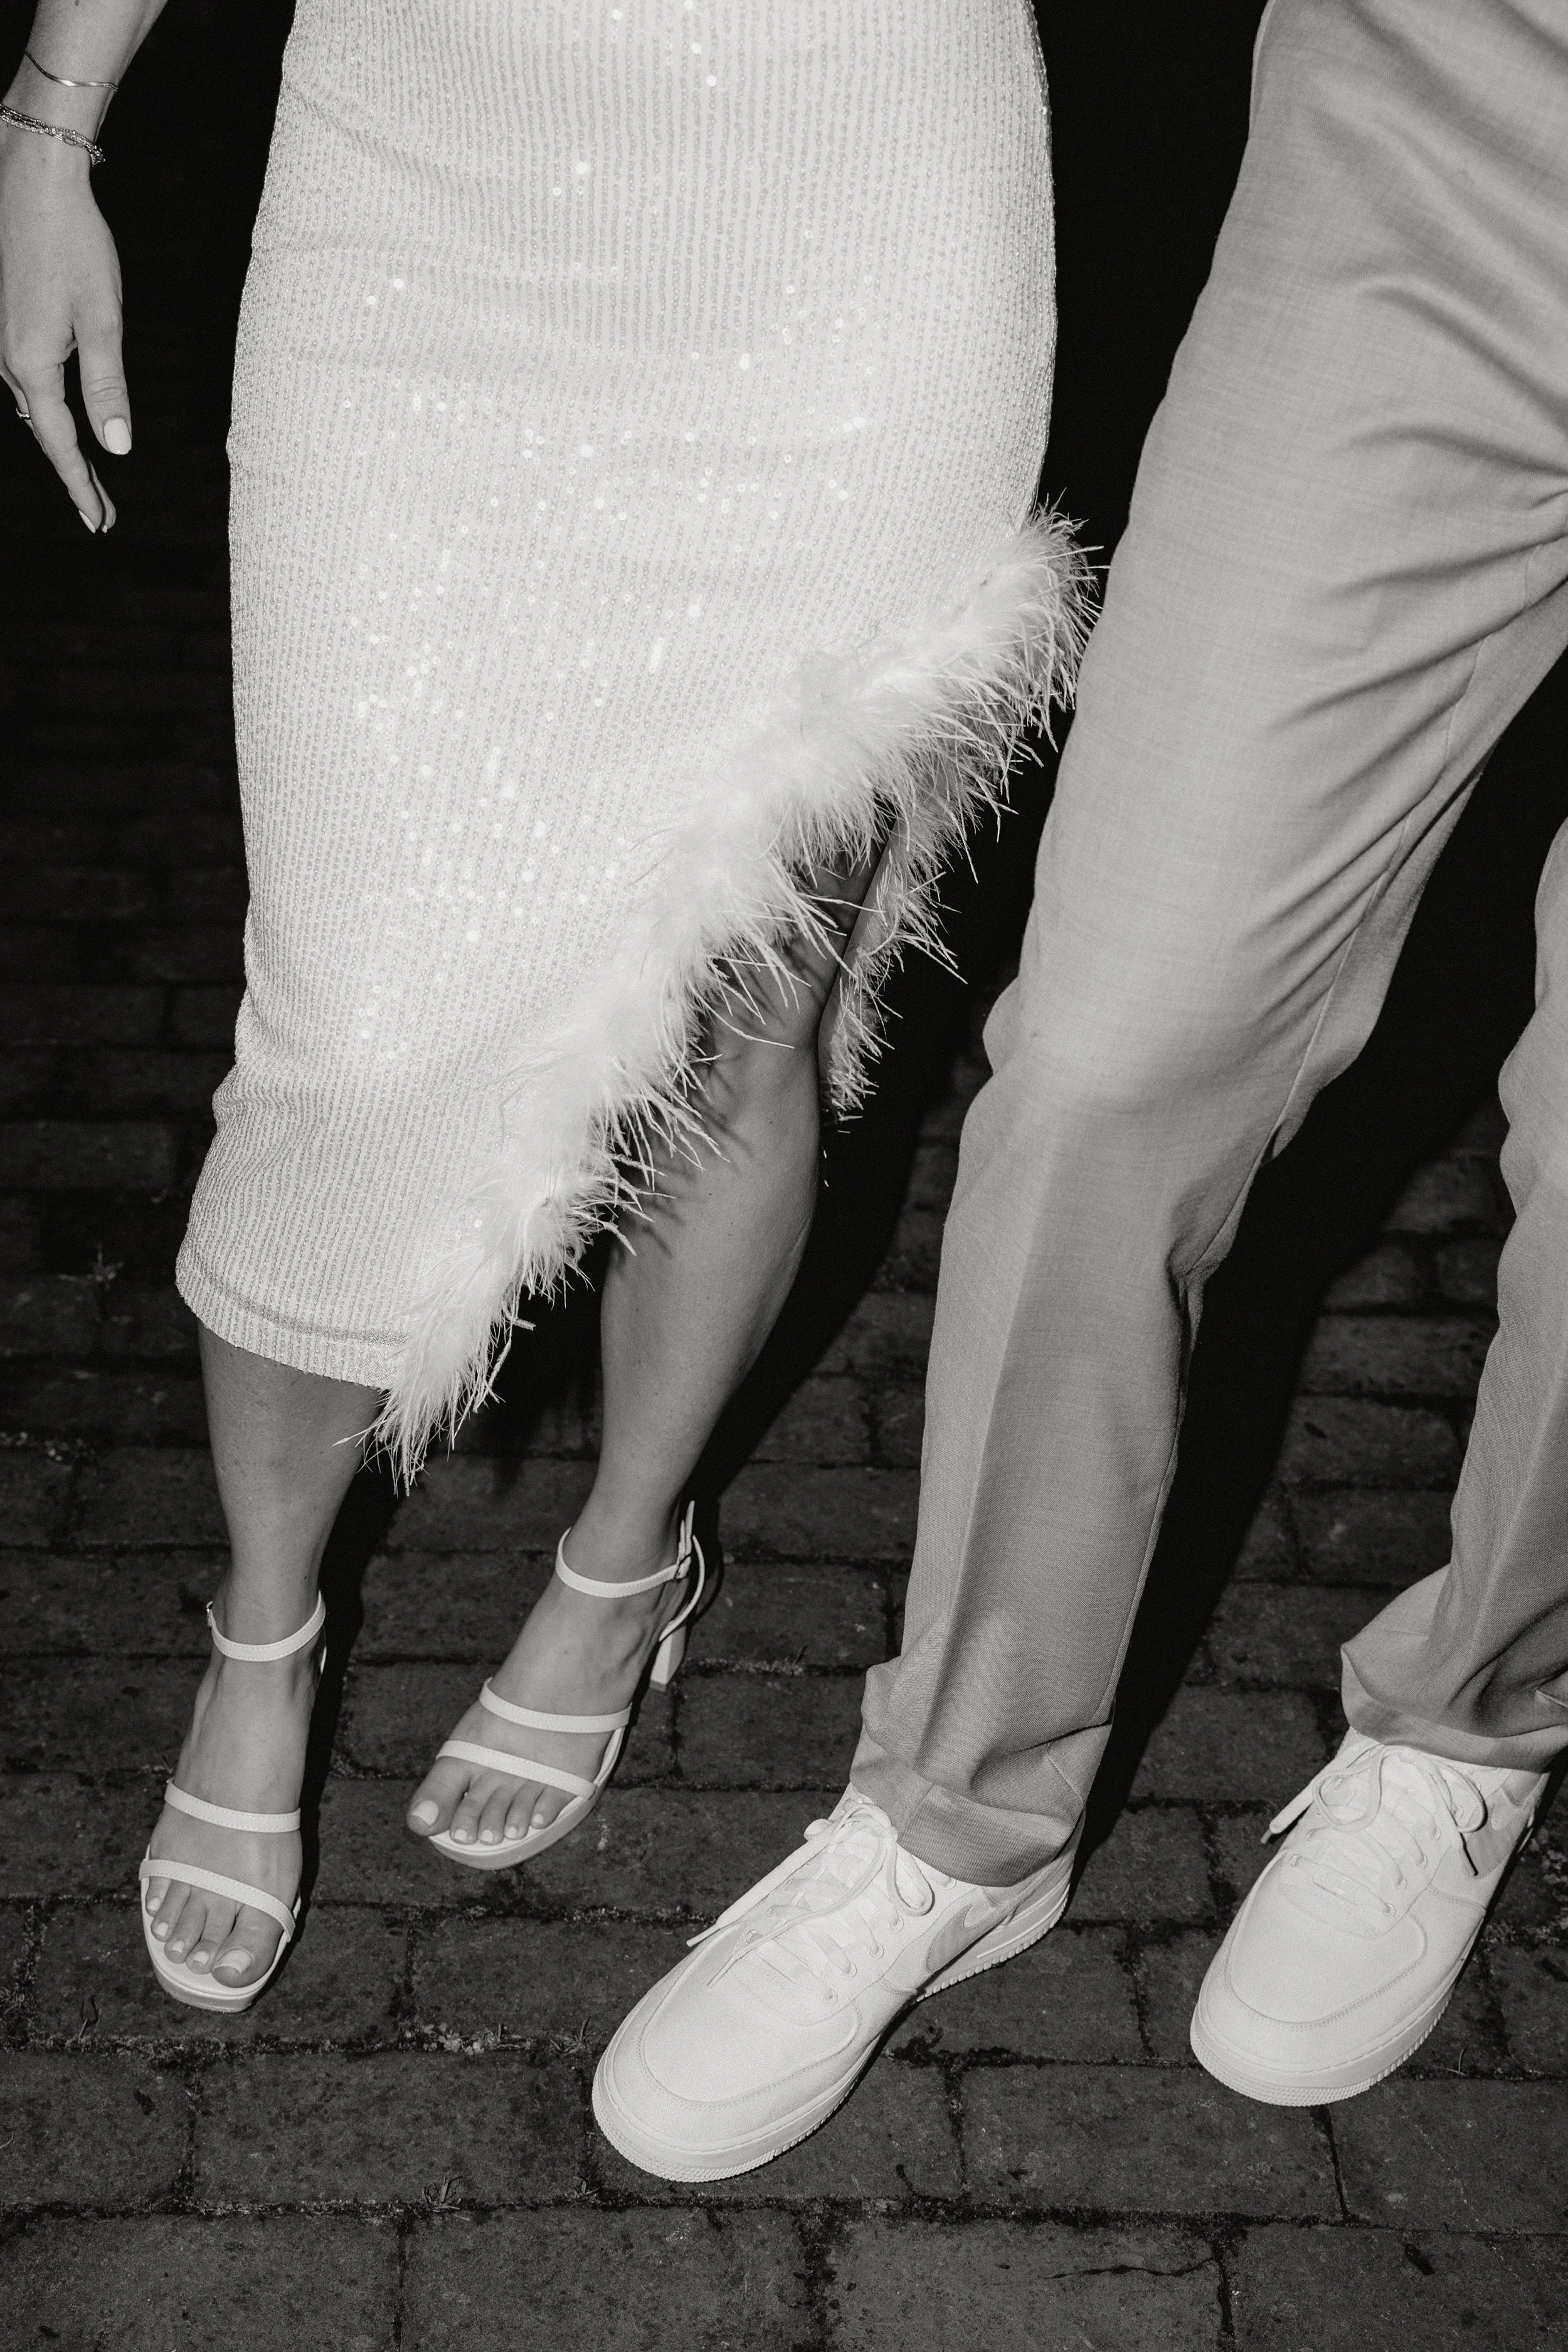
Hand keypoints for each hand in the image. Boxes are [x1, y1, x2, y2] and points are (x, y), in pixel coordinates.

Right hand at [0, 119, 127, 530]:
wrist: (32, 182)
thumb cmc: (72, 245)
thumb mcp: (103, 320)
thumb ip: (108, 386)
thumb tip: (117, 448)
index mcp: (32, 364)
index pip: (60, 444)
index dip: (82, 486)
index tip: (101, 523)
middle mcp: (7, 357)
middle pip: (43, 431)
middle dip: (73, 473)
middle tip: (101, 514)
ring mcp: (1, 337)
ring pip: (31, 405)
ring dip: (57, 440)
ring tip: (86, 478)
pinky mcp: (4, 319)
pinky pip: (24, 377)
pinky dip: (43, 405)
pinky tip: (55, 414)